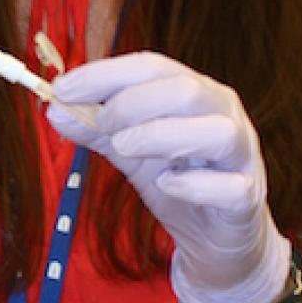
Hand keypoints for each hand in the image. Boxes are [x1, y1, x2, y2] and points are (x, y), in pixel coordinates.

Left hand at [46, 51, 290, 302]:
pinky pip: (230, 187)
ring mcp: (242, 154)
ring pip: (215, 131)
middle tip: (102, 124)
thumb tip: (53, 110)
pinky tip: (166, 185)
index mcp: (193, 89)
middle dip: (133, 103)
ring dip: (161, 135)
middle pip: (185, 89)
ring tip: (124, 148)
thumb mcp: (128, 149)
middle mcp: (222, 111)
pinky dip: (193, 184)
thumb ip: (95, 128)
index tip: (62, 88)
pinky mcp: (248, 198)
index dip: (104, 74)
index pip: (150, 65)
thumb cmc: (174, 179)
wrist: (215, 237)